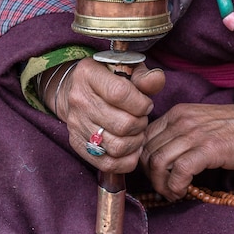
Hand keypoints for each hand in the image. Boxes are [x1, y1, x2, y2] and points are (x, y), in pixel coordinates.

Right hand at [56, 58, 164, 173]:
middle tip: (142, 120)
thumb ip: (144, 76)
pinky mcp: (77, 143)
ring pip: (117, 147)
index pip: (119, 94)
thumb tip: (157, 80)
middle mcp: (79, 99)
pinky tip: (131, 149)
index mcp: (89, 74)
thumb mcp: (126, 69)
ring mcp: (76, 124)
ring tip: (137, 133)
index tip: (146, 105)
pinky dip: (126, 161)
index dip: (141, 104)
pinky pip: (107, 163)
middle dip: (141, 124)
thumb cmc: (108, 79)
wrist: (76, 90)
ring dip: (135, 142)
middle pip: (122, 125)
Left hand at [140, 102, 233, 200]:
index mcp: (177, 113)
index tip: (152, 175)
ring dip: (160, 184)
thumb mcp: (200, 124)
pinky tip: (182, 192)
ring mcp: (195, 133)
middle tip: (162, 188)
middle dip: (150, 176)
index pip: (144, 138)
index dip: (143, 161)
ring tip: (171, 193)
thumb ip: (179, 136)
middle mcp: (181, 120)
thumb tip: (158, 161)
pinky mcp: (209, 148)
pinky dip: (176, 186)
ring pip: (158, 162)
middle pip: (147, 152)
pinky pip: (180, 171)